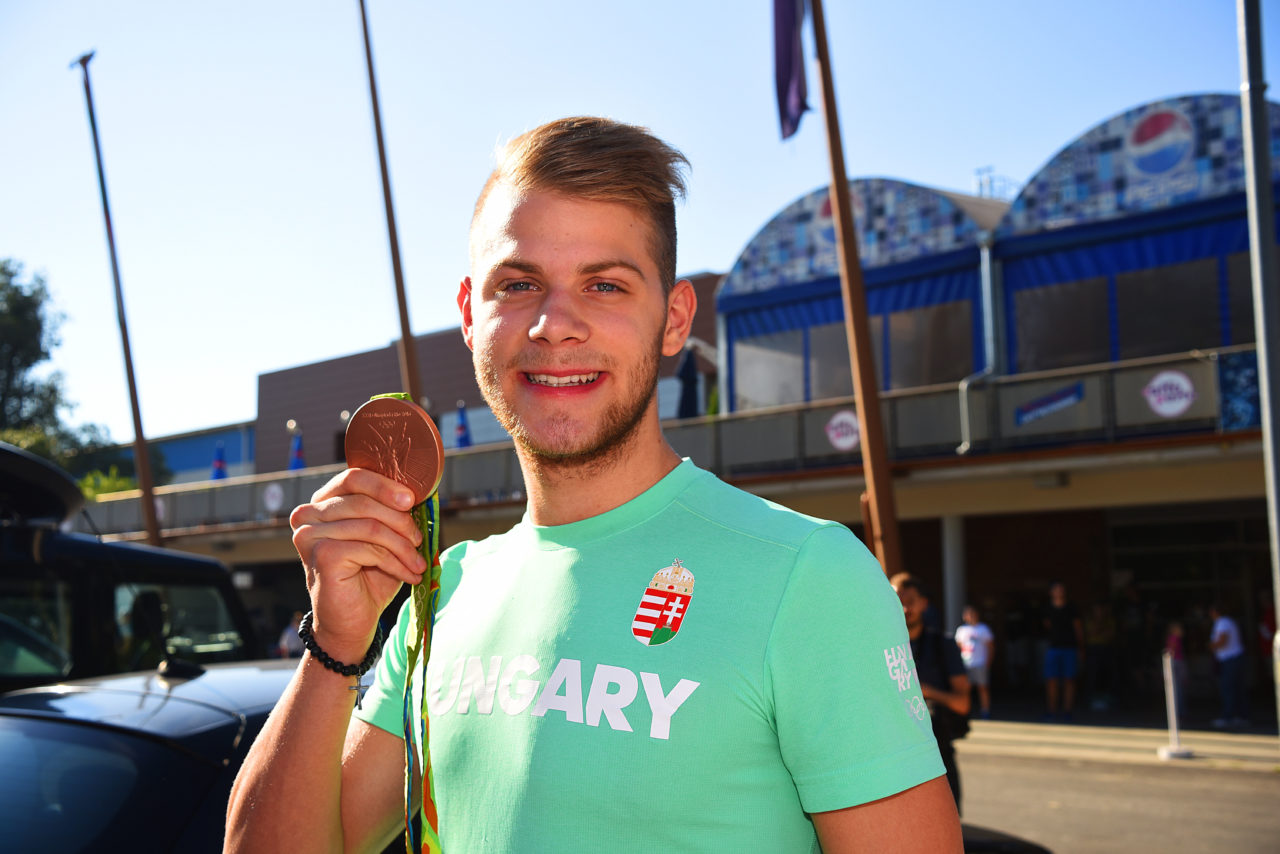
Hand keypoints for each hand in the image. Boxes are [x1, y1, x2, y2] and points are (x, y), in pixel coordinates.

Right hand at [289, 468, 426, 660]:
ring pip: (372, 526)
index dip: (385, 485)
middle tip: (419, 540)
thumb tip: (417, 491)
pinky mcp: (322, 555)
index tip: (411, 500)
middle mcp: (309, 514)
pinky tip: (409, 575)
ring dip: (403, 547)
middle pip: (364, 501)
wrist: (351, 623)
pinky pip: (370, 548)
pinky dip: (397, 562)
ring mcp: (311, 535)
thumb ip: (392, 512)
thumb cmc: (368, 577)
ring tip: (418, 563)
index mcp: (323, 503)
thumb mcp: (384, 537)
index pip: (354, 477)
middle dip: (400, 521)